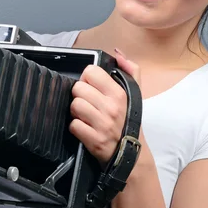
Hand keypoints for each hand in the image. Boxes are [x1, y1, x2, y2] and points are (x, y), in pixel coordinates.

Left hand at [69, 48, 140, 165]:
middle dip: (80, 96)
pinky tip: (85, 129)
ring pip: (74, 105)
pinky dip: (76, 128)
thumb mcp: (135, 93)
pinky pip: (73, 125)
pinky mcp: (93, 140)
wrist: (130, 154)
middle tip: (88, 103)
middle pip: (78, 88)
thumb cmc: (128, 120)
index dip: (88, 79)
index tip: (92, 88)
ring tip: (85, 116)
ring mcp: (102, 124)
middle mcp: (111, 107)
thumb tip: (118, 53)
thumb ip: (130, 69)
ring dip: (76, 112)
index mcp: (119, 93)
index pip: (90, 72)